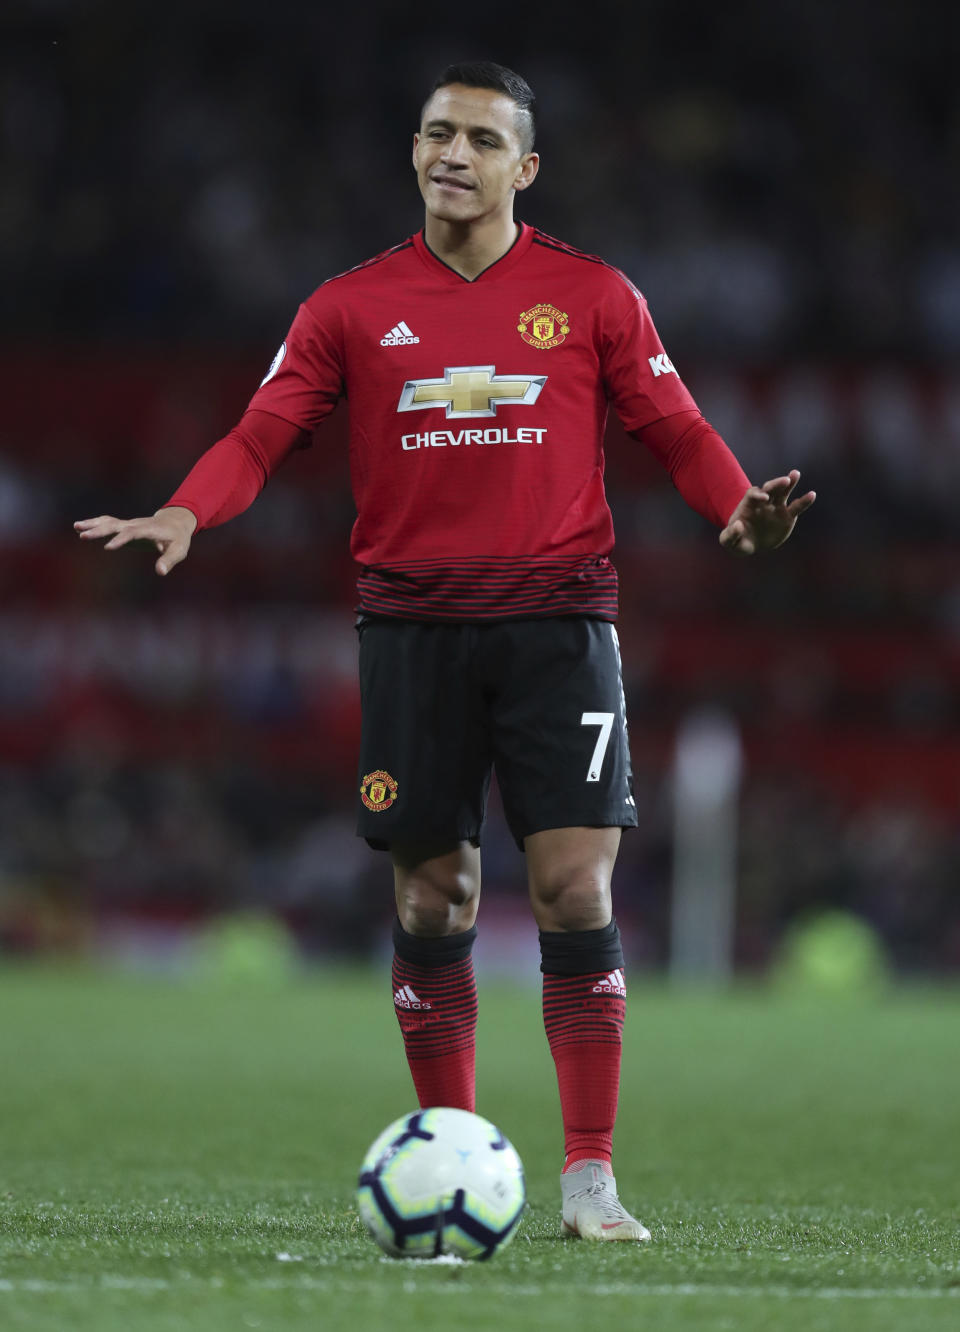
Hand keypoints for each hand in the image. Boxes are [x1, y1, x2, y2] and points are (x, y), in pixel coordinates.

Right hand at [73, 506, 197, 575]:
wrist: (175, 522)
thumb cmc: (177, 539)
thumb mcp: (178, 551)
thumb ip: (169, 560)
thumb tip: (159, 572)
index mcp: (149, 530)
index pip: (133, 533)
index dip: (120, 539)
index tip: (107, 547)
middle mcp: (137, 524)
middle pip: (116, 525)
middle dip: (100, 530)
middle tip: (83, 536)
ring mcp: (130, 524)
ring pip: (109, 522)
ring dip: (93, 524)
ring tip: (76, 527)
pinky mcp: (125, 526)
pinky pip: (108, 523)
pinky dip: (94, 524)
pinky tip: (79, 527)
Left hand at [719, 470, 815, 555]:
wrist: (750, 545)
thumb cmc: (737, 541)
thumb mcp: (729, 542)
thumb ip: (730, 535)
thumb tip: (739, 525)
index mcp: (748, 505)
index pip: (753, 494)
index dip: (758, 494)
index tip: (765, 499)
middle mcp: (763, 503)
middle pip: (769, 488)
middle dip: (776, 484)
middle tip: (785, 480)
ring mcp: (776, 508)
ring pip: (783, 492)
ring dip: (790, 482)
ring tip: (795, 474)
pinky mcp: (787, 516)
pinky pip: (797, 507)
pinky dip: (804, 501)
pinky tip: (812, 495)